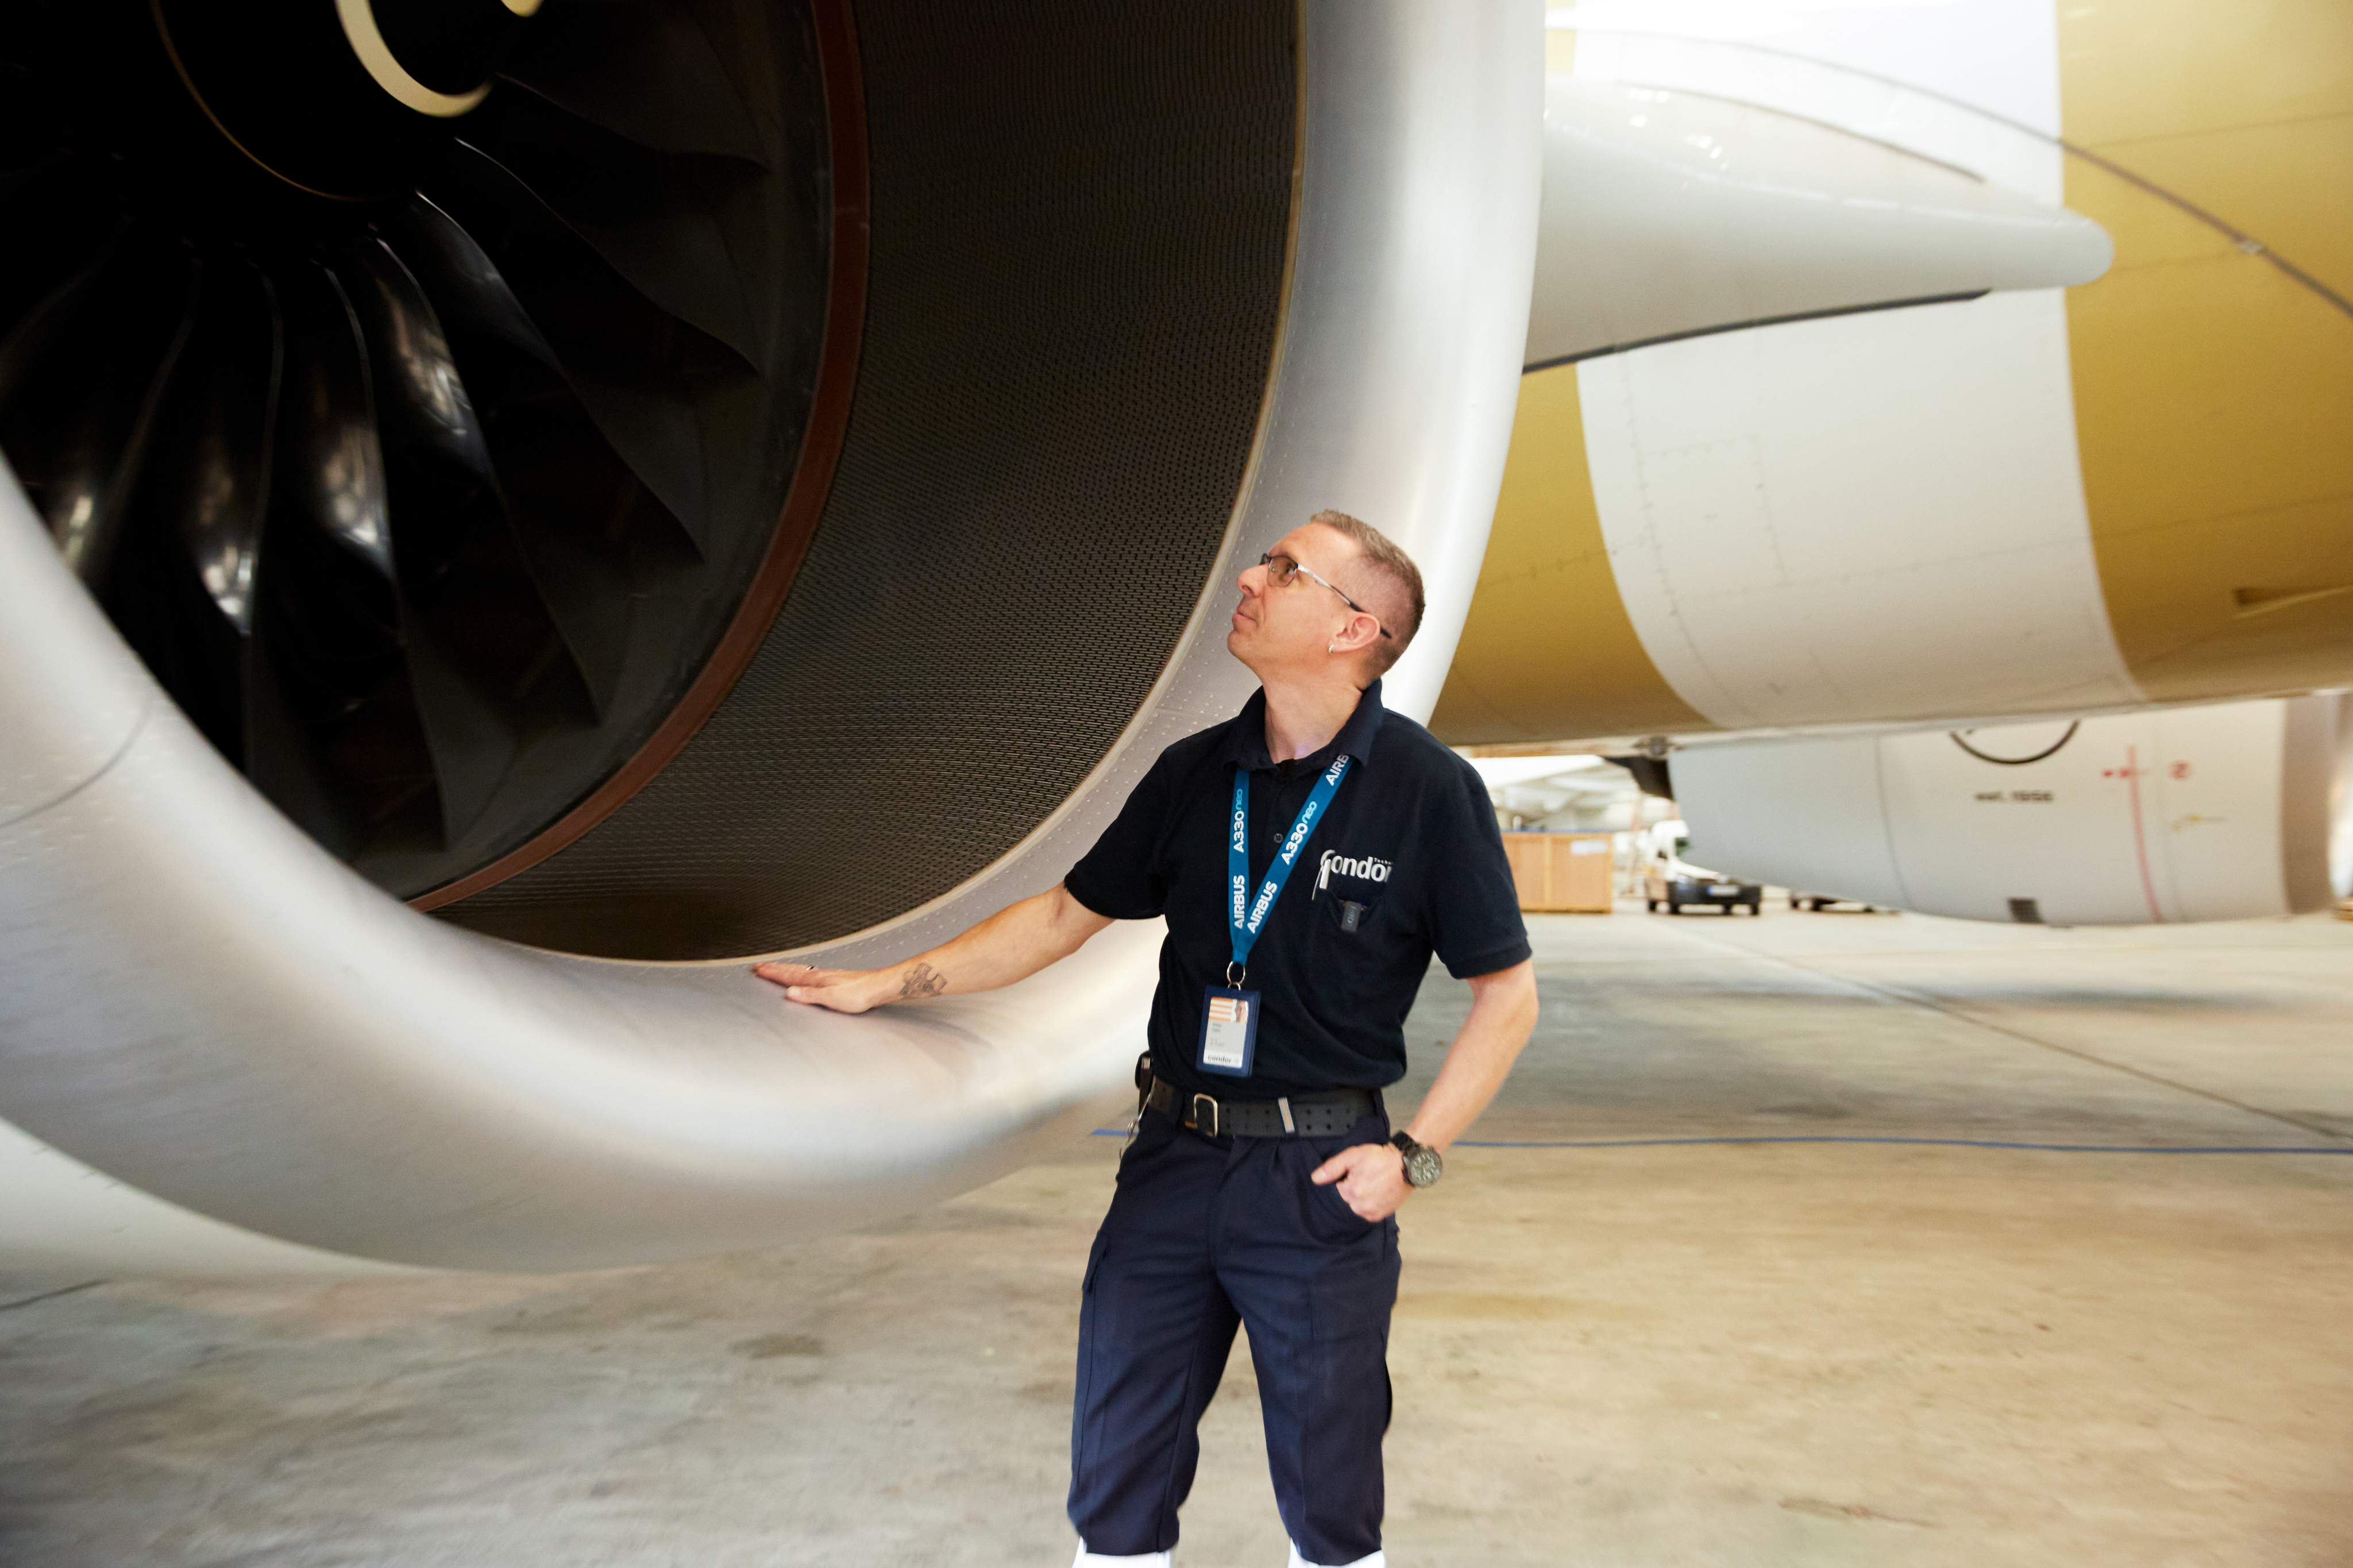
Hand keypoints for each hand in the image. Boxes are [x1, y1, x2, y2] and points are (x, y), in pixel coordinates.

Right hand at [752, 961, 885, 1012]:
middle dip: (775, 968)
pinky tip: (804, 974)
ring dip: (786, 969)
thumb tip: (789, 993)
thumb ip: (810, 996)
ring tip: (776, 967)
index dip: (773, 973)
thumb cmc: (860, 993)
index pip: (789, 976)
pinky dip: (800, 972)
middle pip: (792, 970)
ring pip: (801, 970)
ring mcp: (827, 976)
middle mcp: (820, 975)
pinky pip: (810, 973)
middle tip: (760, 965)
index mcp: (816, 980)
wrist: (880, 986)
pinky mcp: (835, 979)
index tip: (758, 969)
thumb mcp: (832, 999)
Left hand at [1310, 1141, 1410, 1222]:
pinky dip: (1369, 1204)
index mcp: (1351, 1192)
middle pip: (1346, 1200)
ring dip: (1360, 1198)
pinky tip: (1376, 1193)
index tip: (1354, 1172)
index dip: (1344, 1179)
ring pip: (1356, 1207)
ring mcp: (1372, 1213)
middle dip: (1352, 1189)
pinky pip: (1367, 1213)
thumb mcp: (1353, 1156)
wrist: (1407, 1164)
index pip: (1336, 1189)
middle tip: (1365, 1177)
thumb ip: (1332, 1167)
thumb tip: (1315, 1179)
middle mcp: (1360, 1207)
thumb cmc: (1380, 1158)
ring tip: (1372, 1184)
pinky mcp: (1382, 1215)